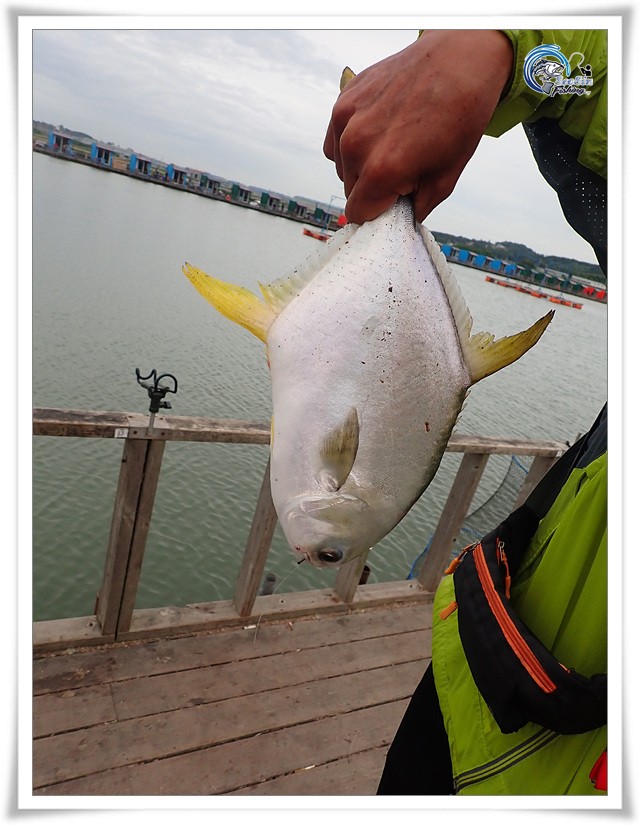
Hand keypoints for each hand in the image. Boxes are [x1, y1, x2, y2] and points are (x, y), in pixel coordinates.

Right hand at [323, 30, 512, 224]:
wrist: (460, 60)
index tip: (392, 203)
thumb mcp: (446, 178)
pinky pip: (335, 140)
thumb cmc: (459, 117)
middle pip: (350, 191)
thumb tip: (400, 218)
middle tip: (402, 169)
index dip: (377, 213)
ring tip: (391, 145)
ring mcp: (346, 120)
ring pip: (341, 166)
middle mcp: (356, 146)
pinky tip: (377, 131)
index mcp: (382, 171)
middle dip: (372, 188)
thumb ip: (415, 208)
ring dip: (360, 165)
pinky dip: (350, 142)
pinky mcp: (344, 99)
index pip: (358, 214)